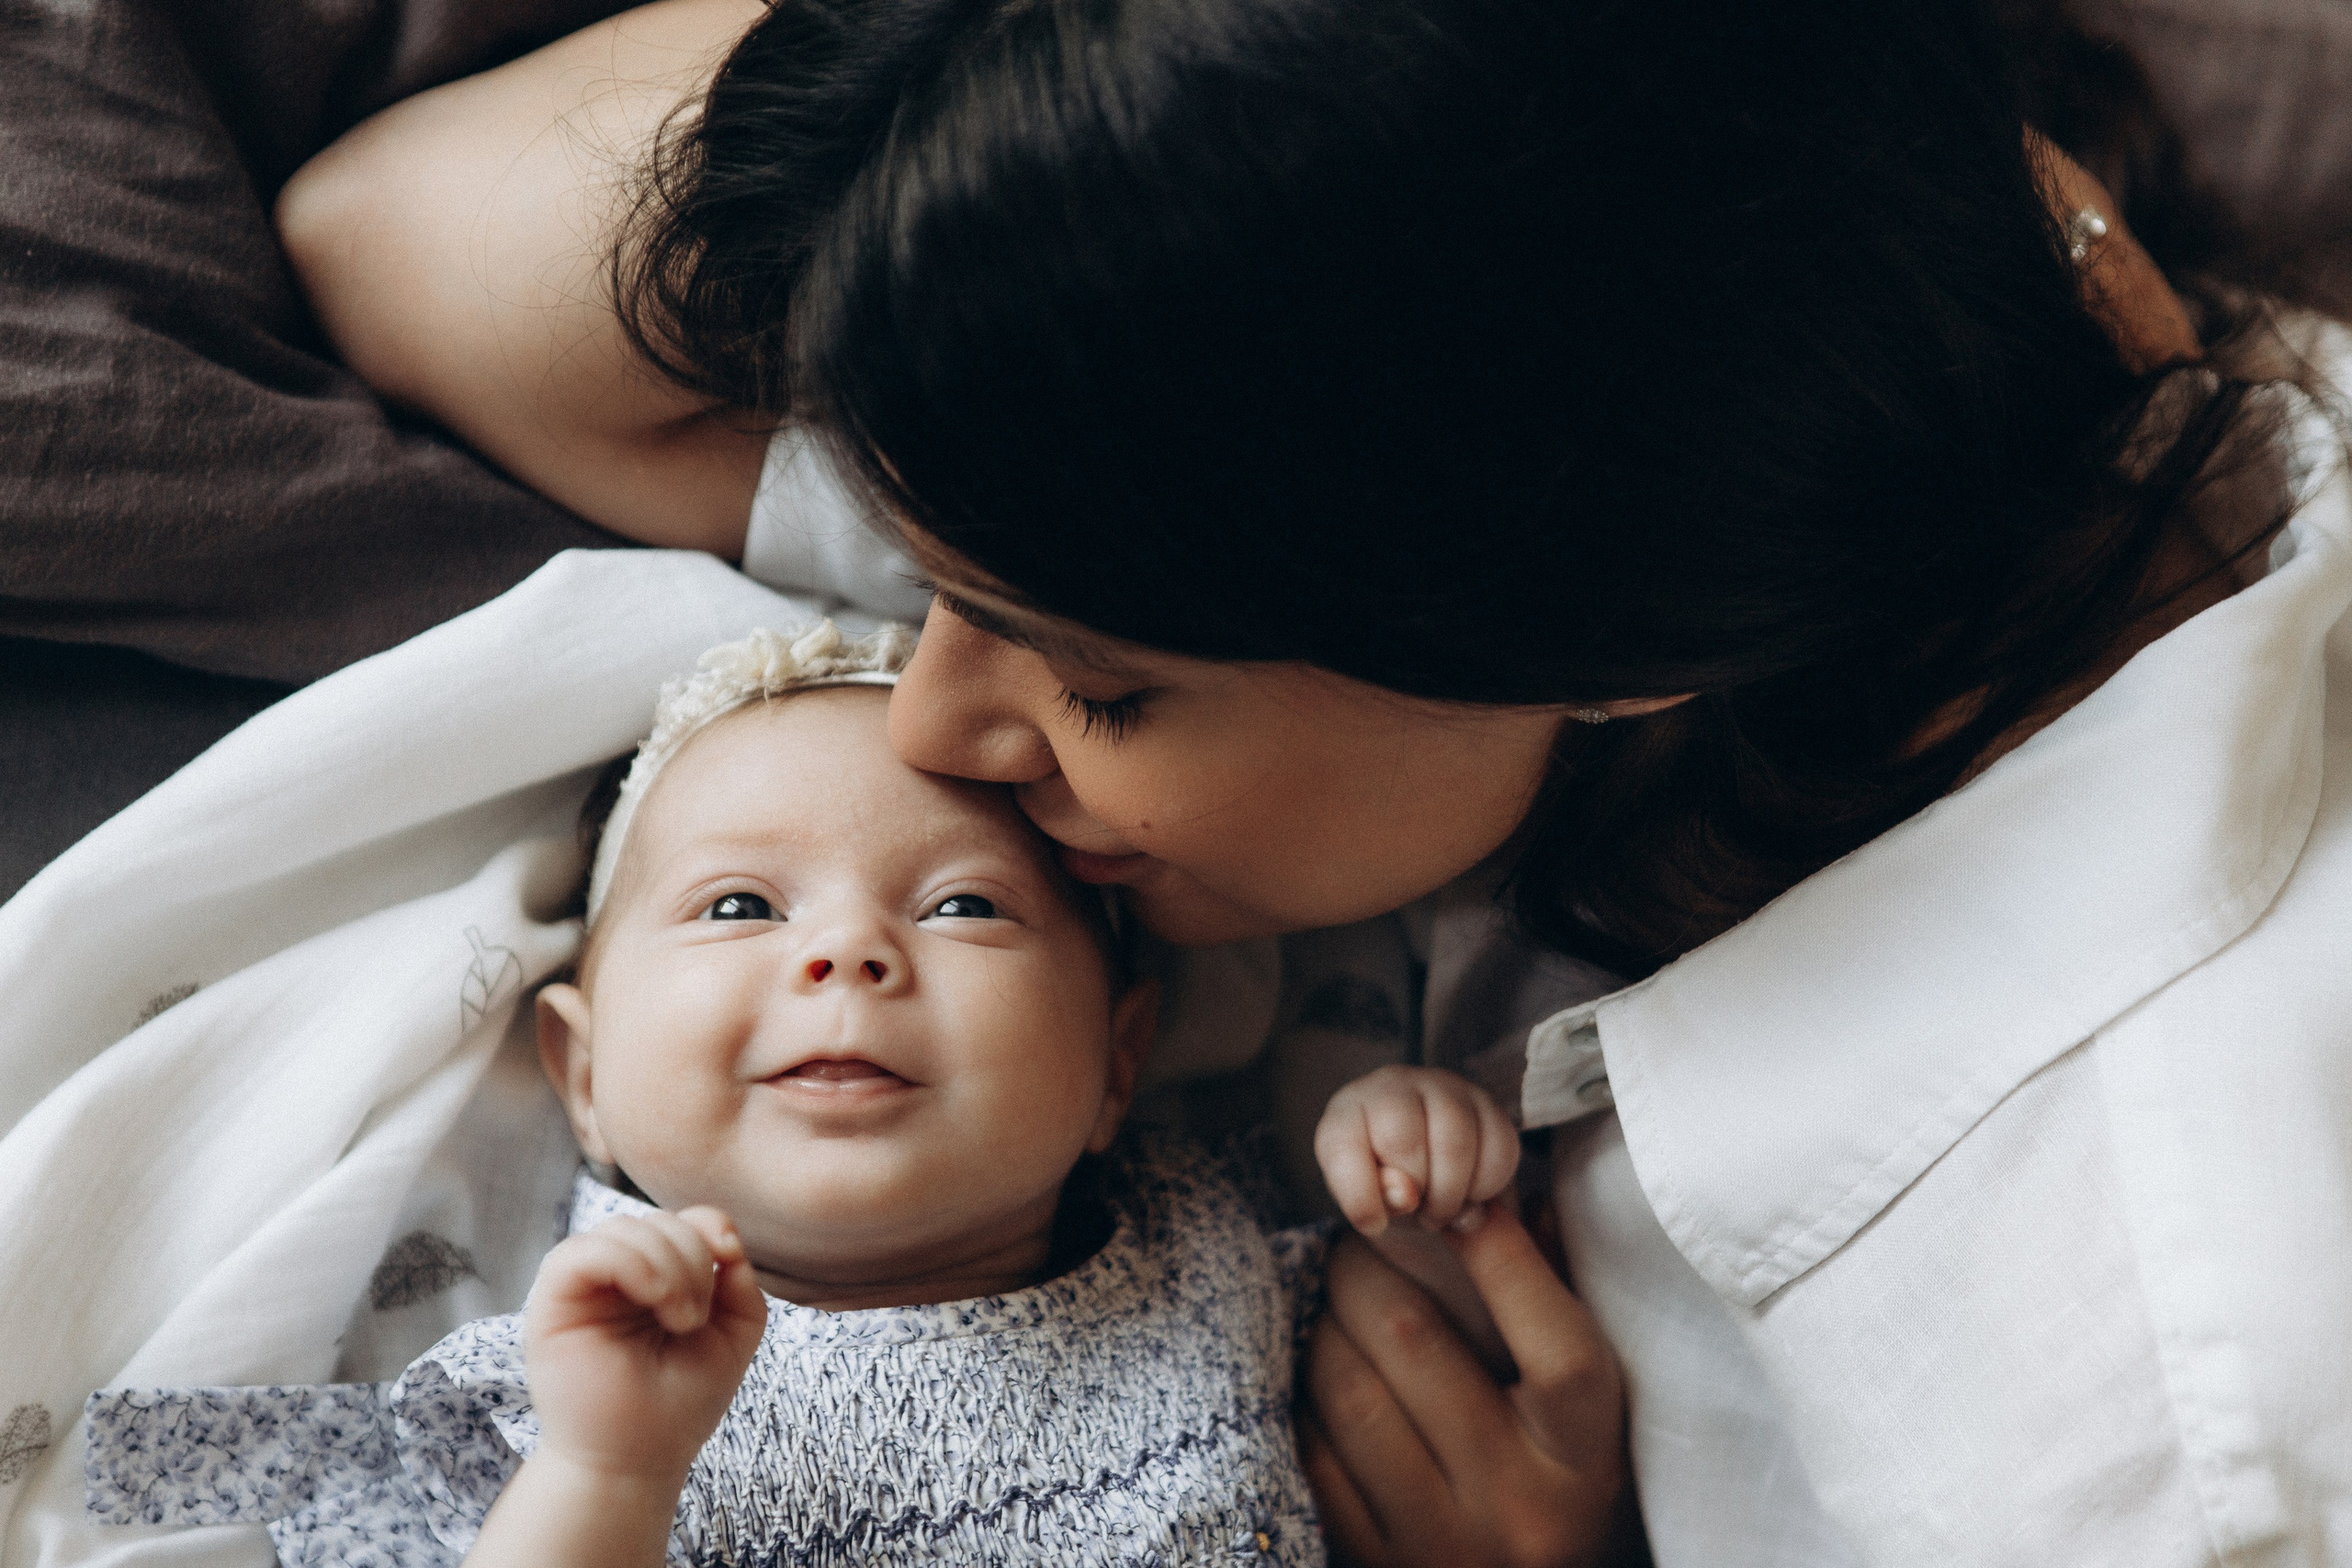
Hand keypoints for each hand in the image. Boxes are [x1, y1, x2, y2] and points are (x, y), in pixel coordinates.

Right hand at [522, 1206, 767, 1482]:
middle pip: (657, 1219)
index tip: (728, 1259)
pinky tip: (655, 1298)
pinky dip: (629, 1261)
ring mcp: (583, 1286)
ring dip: (668, 1263)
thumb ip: (738, 1278)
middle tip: (694, 1319)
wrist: (639, 1459)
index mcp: (656, 1275)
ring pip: (623, 1227)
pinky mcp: (552, 1302)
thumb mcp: (734, 1330)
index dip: (709, 1225)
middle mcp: (616, 1275)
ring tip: (681, 1320)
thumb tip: (723, 1234)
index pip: (682, 1218)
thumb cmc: (683, 1399)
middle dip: (693, 1257)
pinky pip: (580, 1251)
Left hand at [1298, 1202, 1625, 1567]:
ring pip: (1349, 1390)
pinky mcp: (1375, 1561)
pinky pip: (1314, 1452)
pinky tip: (1321, 1372)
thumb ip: (1548, 1299)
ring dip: (1325, 1326)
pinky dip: (1306, 1397)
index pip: (1549, 1333)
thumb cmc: (1556, 1475)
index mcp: (1585, 1451)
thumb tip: (1492, 1196)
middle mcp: (1519, 1501)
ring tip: (1332, 1303)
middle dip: (1367, 1270)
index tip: (1455, 1205)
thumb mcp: (1582, 1403)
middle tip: (1355, 1241)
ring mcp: (1441, 1539)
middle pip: (1414, 1340)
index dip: (1494, 1249)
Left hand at [1316, 1065, 1519, 1234]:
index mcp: (1347, 1110)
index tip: (1373, 1224)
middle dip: (1415, 1194)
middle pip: (1404, 1143)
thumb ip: (1370, 1201)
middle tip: (1419, 1212)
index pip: (1345, 1150)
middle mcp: (1393, 1085)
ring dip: (1452, 1195)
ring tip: (1443, 1208)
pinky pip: (1499, 1147)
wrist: (1425, 1167)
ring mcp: (1445, 1087)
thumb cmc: (1383, 1183)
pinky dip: (1487, 1185)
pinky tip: (1471, 1190)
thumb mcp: (1363, 1198)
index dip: (1360, 1198)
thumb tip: (1407, 1195)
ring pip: (1455, 1144)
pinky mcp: (1488, 1103)